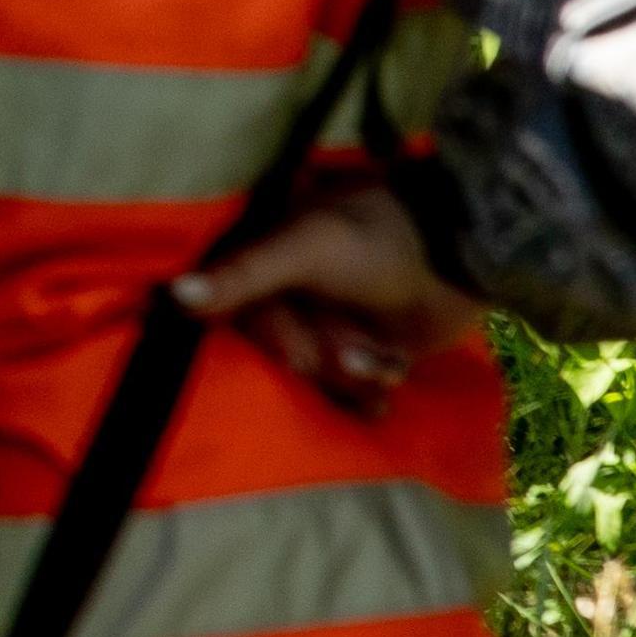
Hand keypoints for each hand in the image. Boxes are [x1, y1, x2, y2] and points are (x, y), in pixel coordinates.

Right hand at [174, 185, 482, 414]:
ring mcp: (326, 325)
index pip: (237, 317)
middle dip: (321, 360)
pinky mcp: (362, 353)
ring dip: (350, 379)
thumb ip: (243, 274)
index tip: (300, 349)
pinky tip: (388, 384)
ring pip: (315, 379)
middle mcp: (287, 296)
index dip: (273, 338)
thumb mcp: (306, 248)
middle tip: (353, 350)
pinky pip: (348, 392)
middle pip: (280, 356)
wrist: (462, 257)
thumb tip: (173, 296)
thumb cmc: (378, 241)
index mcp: (264, 262)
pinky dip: (368, 395)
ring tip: (381, 365)